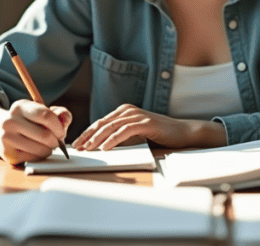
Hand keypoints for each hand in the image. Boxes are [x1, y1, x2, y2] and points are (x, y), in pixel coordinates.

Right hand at [0, 99, 70, 164]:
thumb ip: (59, 113)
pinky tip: (36, 151)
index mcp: (20, 107)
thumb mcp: (40, 112)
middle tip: (56, 142)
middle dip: (56, 141)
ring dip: (49, 150)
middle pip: (45, 135)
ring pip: (40, 149)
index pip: (46, 116)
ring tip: (46, 146)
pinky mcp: (7, 154)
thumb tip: (66, 119)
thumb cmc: (28, 122)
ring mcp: (6, 138)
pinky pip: (33, 158)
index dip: (59, 127)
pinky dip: (39, 156)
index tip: (61, 133)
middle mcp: (10, 121)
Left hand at [72, 104, 225, 150]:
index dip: (87, 133)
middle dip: (87, 136)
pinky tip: (105, 147)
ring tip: (88, 148)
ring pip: (111, 127)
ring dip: (97, 138)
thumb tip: (100, 145)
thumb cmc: (159, 135)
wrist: (182, 132)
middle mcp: (128, 110)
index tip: (76, 144)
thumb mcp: (135, 134)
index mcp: (124, 111)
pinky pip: (125, 131)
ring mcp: (137, 115)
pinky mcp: (145, 123)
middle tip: (77, 147)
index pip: (100, 122)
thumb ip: (120, 135)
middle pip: (102, 123)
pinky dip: (113, 139)